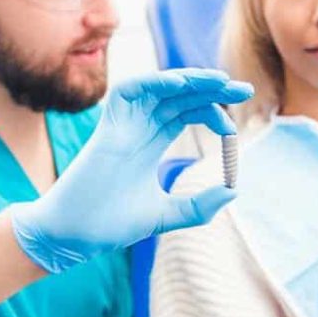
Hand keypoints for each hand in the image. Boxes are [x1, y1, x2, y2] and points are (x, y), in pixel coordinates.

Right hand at [10, 68, 253, 272]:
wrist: (74, 236)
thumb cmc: (111, 224)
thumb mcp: (167, 214)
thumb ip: (199, 205)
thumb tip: (233, 191)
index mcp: (151, 143)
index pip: (186, 112)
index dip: (212, 113)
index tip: (233, 129)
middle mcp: (138, 128)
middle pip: (179, 95)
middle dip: (211, 88)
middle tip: (243, 89)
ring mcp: (122, 125)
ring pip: (158, 87)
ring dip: (190, 79)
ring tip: (220, 81)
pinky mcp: (107, 126)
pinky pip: (129, 91)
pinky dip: (154, 83)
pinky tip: (182, 85)